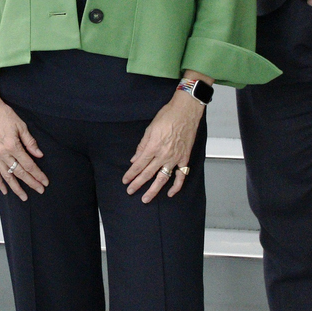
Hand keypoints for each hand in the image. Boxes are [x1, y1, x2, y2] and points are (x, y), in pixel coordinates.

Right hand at [0, 90, 46, 200]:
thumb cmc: (2, 114)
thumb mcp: (21, 125)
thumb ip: (30, 141)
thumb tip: (38, 154)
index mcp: (13, 145)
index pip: (28, 164)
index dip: (38, 174)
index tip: (44, 181)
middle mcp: (3, 153)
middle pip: (19, 173)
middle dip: (31, 183)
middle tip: (40, 190)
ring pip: (7, 176)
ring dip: (16, 188)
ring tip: (24, 196)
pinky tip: (5, 190)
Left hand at [123, 85, 206, 201]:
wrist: (186, 111)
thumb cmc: (168, 116)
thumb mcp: (150, 129)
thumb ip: (142, 146)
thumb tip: (134, 159)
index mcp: (153, 147)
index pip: (139, 165)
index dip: (131, 174)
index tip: (125, 181)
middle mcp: (163, 155)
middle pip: (148, 174)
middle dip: (137, 184)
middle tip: (130, 192)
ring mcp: (175, 158)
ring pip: (163, 178)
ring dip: (153, 190)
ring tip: (146, 199)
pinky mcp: (184, 159)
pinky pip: (181, 176)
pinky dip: (176, 186)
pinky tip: (169, 193)